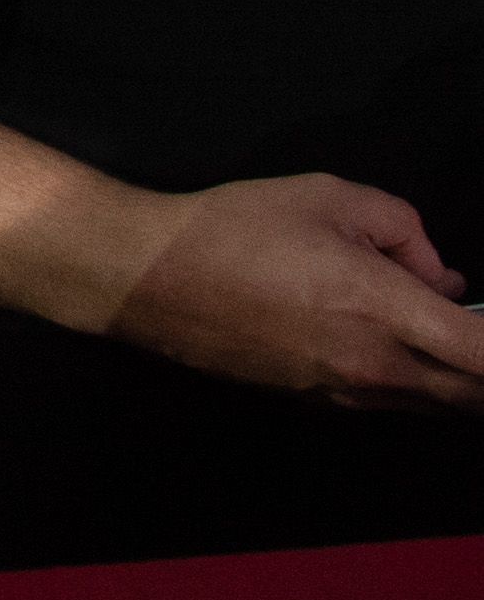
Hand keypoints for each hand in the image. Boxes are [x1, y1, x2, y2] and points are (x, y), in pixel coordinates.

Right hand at [117, 176, 483, 409]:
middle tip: (468, 328)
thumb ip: (402, 227)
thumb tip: (437, 276)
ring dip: (457, 377)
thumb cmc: (234, 226)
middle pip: (475, 397)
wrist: (148, 279)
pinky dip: (418, 380)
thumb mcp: (323, 194)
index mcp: (382, 308)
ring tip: (432, 326)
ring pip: (441, 405)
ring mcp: (349, 393)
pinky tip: (385, 338)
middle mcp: (377, 365)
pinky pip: (397, 401)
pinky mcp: (321, 404)